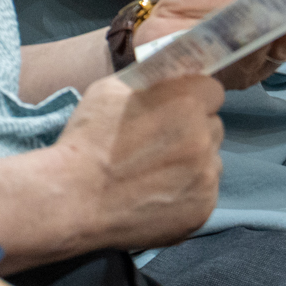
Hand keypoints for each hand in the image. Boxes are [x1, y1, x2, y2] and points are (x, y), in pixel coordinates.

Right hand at [40, 73, 224, 251]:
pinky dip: (187, 192)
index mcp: (186, 101)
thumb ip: (151, 80)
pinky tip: (157, 194)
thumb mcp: (113, 89)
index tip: (174, 109)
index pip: (212, 91)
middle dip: (194, 130)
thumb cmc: (88, 140)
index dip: (192, 98)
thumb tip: (170, 77)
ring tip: (155, 172)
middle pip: (214, 126)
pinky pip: (204, 192)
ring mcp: (206, 177)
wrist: (72, 199)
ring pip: (211, 160)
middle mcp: (204, 138)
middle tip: (160, 143)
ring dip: (193, 162)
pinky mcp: (202, 209)